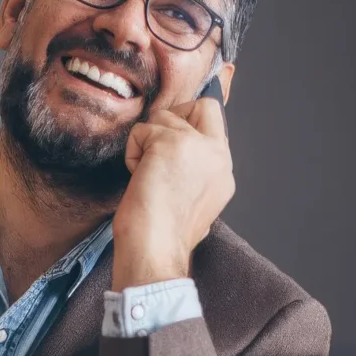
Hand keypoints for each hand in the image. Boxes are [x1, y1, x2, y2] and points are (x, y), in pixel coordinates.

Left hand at [111, 97, 233, 290]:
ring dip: (146, 141)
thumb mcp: (194, 199)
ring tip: (146, 173)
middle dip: (175, 118)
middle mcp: (218, 155)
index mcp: (224, 171)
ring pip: (164, 116)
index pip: (216, 122)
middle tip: (157, 146)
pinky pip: (142, 130)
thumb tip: (173, 155)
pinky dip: (132, 151)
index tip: (168, 143)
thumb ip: (195, 170)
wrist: (156, 249)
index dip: (189, 123)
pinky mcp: (171, 144)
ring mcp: (197, 147)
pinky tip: (137, 176)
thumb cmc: (164, 235)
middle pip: (202, 105)